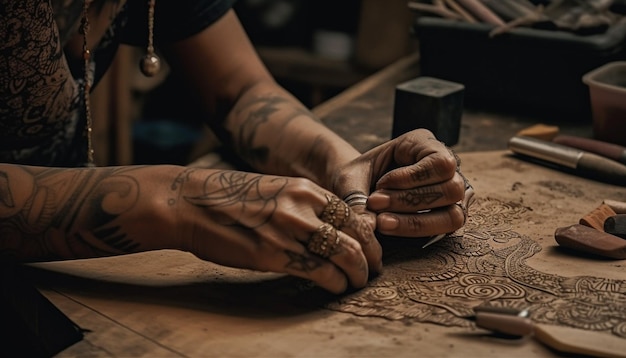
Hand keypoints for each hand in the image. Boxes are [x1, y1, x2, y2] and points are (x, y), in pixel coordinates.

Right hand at [170, 168, 382, 293]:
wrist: (191, 203)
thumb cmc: (229, 198)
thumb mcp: (275, 190)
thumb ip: (303, 206)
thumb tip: (328, 227)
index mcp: (305, 189)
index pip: (354, 213)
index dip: (369, 235)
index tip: (371, 249)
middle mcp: (303, 208)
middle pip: (357, 235)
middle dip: (372, 257)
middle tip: (373, 270)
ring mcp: (290, 231)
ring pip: (345, 256)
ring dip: (357, 274)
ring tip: (357, 283)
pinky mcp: (274, 255)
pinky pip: (320, 273)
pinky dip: (336, 283)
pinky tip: (336, 288)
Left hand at [331, 129, 471, 237]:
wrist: (357, 189)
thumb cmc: (357, 177)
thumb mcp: (350, 180)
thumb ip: (356, 198)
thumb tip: (368, 226)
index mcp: (424, 143)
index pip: (440, 163)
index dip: (413, 178)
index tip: (381, 184)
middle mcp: (447, 166)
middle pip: (451, 189)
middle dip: (409, 201)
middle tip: (374, 204)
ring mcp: (453, 193)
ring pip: (453, 215)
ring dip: (414, 221)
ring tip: (380, 222)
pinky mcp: (448, 216)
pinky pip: (445, 230)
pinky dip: (416, 231)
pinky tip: (390, 228)